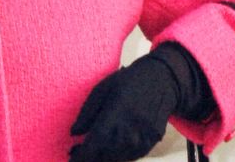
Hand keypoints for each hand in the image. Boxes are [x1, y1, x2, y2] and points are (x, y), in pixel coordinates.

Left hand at [69, 43, 212, 161]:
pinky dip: (119, 155)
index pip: (95, 143)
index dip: (82, 155)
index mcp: (116, 113)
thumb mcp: (102, 89)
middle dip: (89, 156)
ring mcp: (144, 137)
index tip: (72, 157)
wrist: (162, 79)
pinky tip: (111, 148)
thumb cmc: (127, 81)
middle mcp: (131, 129)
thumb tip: (73, 133)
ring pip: (118, 157)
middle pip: (105, 155)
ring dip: (104, 157)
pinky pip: (132, 156)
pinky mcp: (153, 140)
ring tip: (93, 150)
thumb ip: (87, 113)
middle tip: (77, 151)